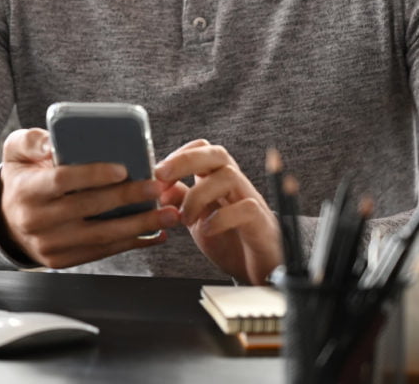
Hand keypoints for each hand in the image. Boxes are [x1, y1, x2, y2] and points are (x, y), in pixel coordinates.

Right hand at [0, 128, 180, 268]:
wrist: (5, 221)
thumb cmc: (21, 179)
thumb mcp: (15, 151)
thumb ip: (31, 140)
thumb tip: (51, 142)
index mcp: (28, 190)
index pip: (63, 180)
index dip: (93, 175)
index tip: (122, 169)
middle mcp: (37, 220)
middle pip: (88, 208)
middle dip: (127, 198)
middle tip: (157, 187)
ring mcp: (50, 245)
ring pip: (101, 236)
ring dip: (140, 225)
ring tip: (169, 214)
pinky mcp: (62, 261)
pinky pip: (102, 252)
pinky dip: (132, 243)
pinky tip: (156, 233)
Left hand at [155, 139, 281, 284]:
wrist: (258, 269)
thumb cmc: (229, 239)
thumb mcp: (197, 218)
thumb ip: (181, 200)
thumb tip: (160, 187)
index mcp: (218, 180)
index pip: (203, 149)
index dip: (179, 154)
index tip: (157, 174)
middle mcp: (236, 185)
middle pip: (217, 154)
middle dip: (185, 160)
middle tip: (161, 176)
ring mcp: (250, 201)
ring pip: (229, 176)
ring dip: (198, 195)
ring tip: (185, 218)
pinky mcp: (261, 223)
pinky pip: (246, 208)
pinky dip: (221, 218)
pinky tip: (207, 230)